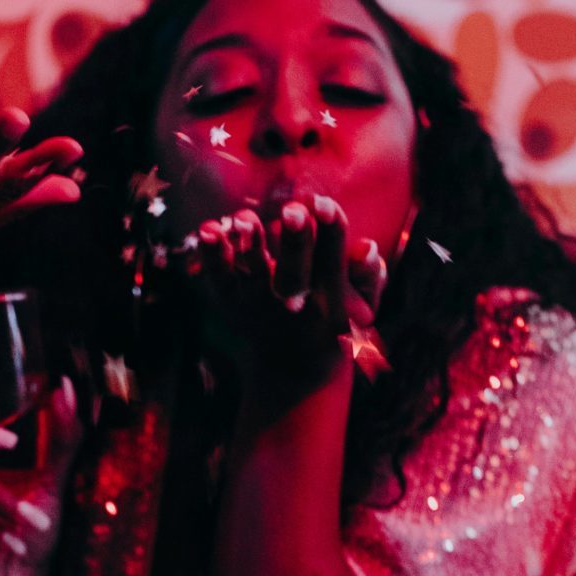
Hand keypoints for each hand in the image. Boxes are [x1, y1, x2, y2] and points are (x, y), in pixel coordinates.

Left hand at [188, 196, 386, 391]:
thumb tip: (364, 244)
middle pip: (294, 273)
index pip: (333, 262)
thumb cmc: (332, 324)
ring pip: (254, 275)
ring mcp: (259, 305)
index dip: (330, 232)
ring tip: (247, 219)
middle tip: (292, 211)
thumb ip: (367, 276)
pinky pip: (220, 279)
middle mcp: (294, 305)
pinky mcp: (231, 303)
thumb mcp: (363, 308)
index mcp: (331, 302)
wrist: (291, 370)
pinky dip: (212, 256)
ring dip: (250, 246)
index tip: (324, 205)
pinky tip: (208, 229)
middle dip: (295, 242)